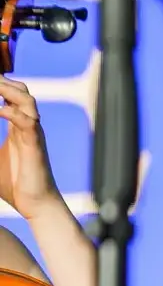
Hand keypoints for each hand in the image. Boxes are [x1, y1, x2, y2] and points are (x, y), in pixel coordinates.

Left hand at [0, 76, 62, 220]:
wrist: (36, 204)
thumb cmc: (13, 185)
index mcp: (17, 127)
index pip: (11, 95)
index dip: (1, 85)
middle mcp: (28, 126)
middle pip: (22, 91)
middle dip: (3, 82)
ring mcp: (33, 134)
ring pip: (28, 101)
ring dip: (8, 90)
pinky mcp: (35, 145)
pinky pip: (28, 122)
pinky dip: (12, 112)